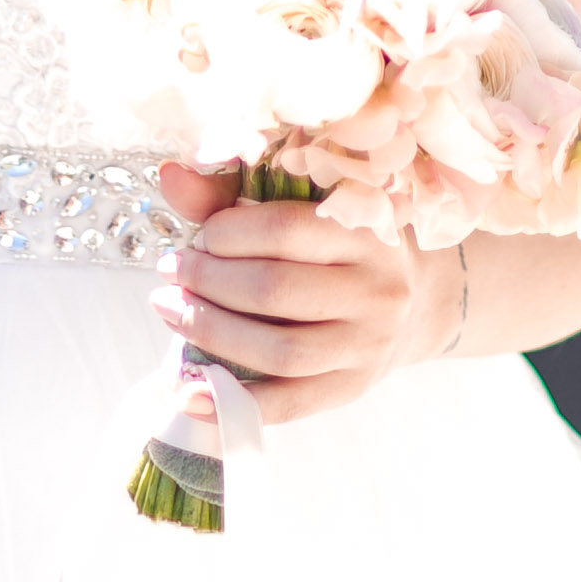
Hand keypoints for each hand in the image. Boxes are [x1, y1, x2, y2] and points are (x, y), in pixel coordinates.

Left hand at [149, 162, 463, 427]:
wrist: (411, 300)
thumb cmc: (337, 242)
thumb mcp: (303, 205)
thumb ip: (234, 191)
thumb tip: (170, 177)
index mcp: (366, 230)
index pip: (283, 231)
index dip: (226, 233)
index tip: (195, 236)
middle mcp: (376, 289)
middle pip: (275, 291)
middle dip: (208, 282)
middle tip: (170, 272)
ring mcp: (367, 345)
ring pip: (280, 350)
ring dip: (212, 333)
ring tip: (172, 311)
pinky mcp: (352, 388)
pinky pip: (288, 404)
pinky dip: (234, 399)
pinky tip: (189, 391)